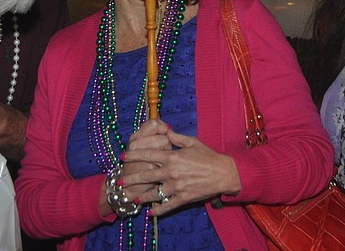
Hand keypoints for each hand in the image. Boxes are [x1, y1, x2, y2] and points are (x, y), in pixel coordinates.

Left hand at [121, 128, 240, 216]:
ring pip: (154, 193)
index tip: (123, 156)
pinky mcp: (183, 198)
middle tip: (120, 181)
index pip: (148, 155)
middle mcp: (171, 172)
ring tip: (131, 197)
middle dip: (131, 178)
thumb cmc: (209, 156)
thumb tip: (165, 131)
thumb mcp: (193, 142)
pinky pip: (167, 206)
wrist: (224, 173)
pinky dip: (157, 210)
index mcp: (173, 157)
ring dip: (141, 196)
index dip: (134, 155)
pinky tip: (150, 213)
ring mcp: (176, 187)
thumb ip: (176, 137)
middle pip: (146, 175)